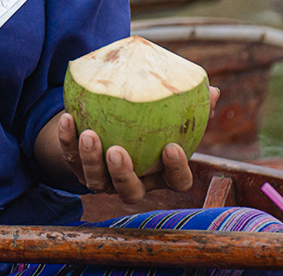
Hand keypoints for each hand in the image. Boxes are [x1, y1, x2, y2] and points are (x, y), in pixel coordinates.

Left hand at [54, 86, 219, 203]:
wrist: (108, 128)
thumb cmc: (148, 123)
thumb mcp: (169, 116)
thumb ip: (190, 107)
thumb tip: (213, 91)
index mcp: (160, 174)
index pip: (176, 182)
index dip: (175, 169)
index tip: (172, 146)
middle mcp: (133, 182)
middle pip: (130, 191)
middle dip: (124, 175)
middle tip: (118, 152)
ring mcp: (103, 180)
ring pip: (96, 180)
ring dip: (91, 159)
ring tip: (90, 135)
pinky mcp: (78, 169)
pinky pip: (71, 158)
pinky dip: (68, 140)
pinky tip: (68, 117)